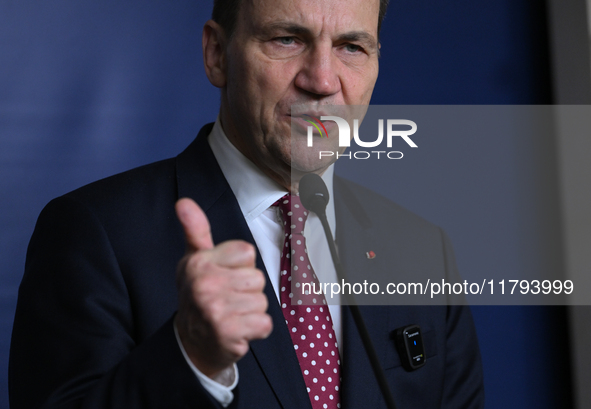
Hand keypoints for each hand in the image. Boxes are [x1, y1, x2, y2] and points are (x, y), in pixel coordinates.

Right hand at [174, 198, 272, 377]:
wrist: (191, 342)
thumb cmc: (198, 294)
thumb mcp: (195, 259)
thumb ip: (195, 229)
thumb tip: (183, 202)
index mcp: (199, 261)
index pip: (247, 252)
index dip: (241, 266)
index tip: (225, 276)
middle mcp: (204, 283)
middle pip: (257, 278)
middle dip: (248, 291)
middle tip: (228, 299)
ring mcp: (214, 309)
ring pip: (262, 301)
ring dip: (252, 311)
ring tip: (232, 314)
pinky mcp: (227, 332)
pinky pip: (265, 324)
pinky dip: (256, 330)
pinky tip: (238, 330)